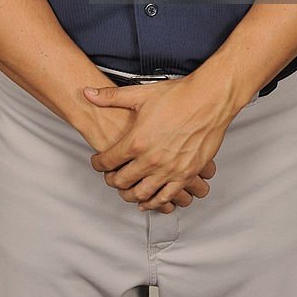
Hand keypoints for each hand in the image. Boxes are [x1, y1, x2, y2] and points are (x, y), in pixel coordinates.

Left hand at [83, 75, 231, 211]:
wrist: (208, 100)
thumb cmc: (177, 95)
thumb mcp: (141, 94)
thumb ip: (111, 97)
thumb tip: (87, 93)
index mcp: (136, 141)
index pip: (108, 161)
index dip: (98, 163)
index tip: (97, 162)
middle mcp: (151, 160)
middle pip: (122, 181)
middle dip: (111, 180)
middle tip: (110, 176)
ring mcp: (169, 170)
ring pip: (142, 194)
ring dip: (129, 195)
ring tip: (126, 189)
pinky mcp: (186, 175)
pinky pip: (166, 198)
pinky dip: (154, 203)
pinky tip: (148, 201)